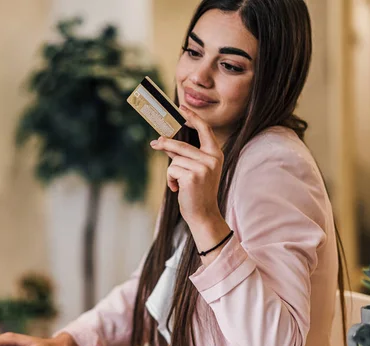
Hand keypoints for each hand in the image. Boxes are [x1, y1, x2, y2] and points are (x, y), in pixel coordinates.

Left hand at [149, 105, 223, 225]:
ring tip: (178, 184)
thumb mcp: (195, 170)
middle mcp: (212, 159)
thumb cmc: (197, 192)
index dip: (192, 117)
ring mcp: (203, 167)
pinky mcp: (192, 176)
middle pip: (181, 145)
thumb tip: (163, 141)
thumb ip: (184, 156)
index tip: (181, 108)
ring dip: (171, 172)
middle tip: (154, 143)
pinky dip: (170, 180)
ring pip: (174, 160)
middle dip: (165, 144)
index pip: (205, 130)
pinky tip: (178, 189)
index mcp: (215, 154)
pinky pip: (172, 170)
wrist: (204, 214)